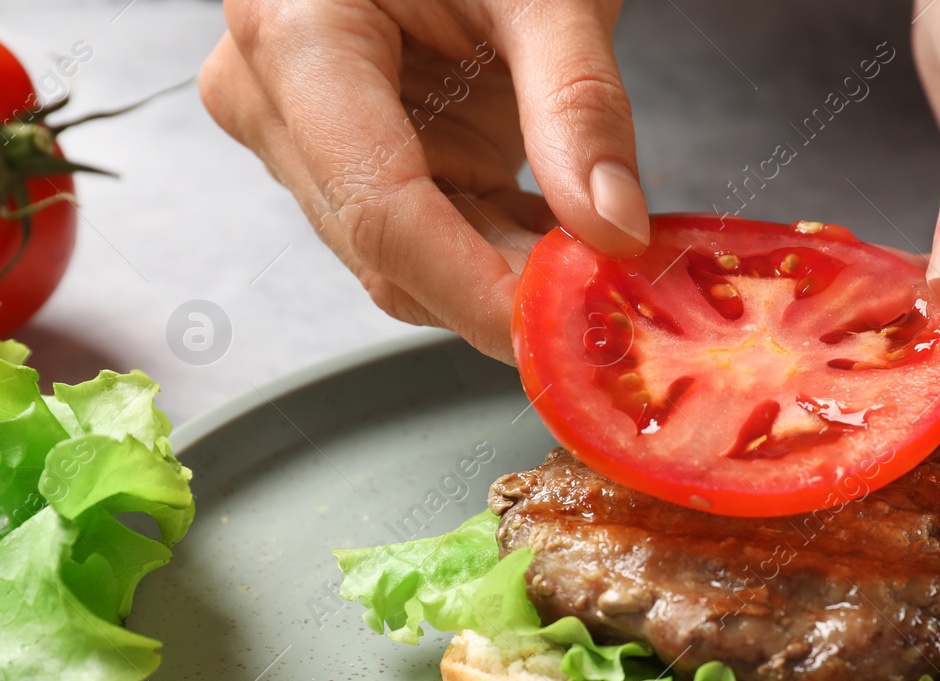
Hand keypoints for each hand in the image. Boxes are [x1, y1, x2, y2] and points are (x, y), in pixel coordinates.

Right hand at [200, 0, 649, 361]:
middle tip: (610, 306)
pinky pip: (424, 234)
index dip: (475, 290)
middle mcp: (273, 95)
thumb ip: (580, 104)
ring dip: (505, 276)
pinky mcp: (345, 153)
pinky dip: (499, 250)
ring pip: (404, 260)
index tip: (560, 333)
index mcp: (295, 35)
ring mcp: (300, 132)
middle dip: (502, 290)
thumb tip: (614, 230)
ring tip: (600, 267)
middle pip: (388, 250)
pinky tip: (566, 244)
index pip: (383, 210)